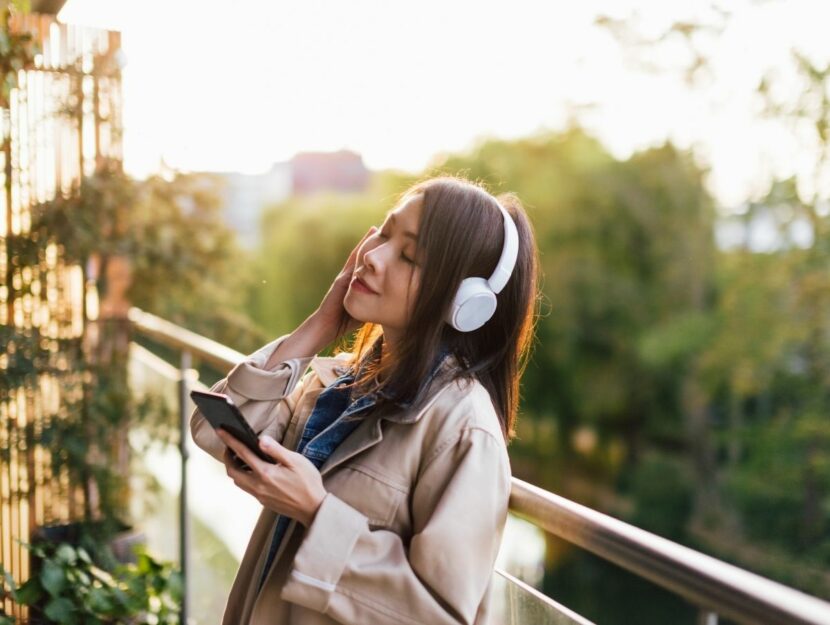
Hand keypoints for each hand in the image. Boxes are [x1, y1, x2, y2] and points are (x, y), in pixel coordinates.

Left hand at [217, 429, 326, 526]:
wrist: (313, 508)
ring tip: (238, 457)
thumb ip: (276, 450)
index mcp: (265, 473)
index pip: (242, 453)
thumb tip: (260, 439)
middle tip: (229, 445)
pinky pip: (246, 487)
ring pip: (237, 481)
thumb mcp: (295, 461)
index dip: (229, 440)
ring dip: (233, 468)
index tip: (219, 430)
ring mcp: (259, 495)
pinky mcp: (263, 500)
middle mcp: (258, 485)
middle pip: (232, 471)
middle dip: (227, 457)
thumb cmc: (307, 483)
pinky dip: (242, 476)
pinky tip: (252, 470)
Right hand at [312, 225, 377, 343]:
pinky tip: (364, 245)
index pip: (367, 266)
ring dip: (364, 243)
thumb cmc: (344, 322)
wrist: (324, 328)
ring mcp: (343, 278)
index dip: (375, 254)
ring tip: (374, 229)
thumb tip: (391, 302)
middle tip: (382, 227)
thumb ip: (373, 303)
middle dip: (369, 242)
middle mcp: (349, 277)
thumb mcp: (364, 309)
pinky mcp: (340, 282)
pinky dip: (357, 254)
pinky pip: (350, 266)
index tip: (388, 241)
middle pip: (361, 256)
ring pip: (355, 257)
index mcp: (355, 284)